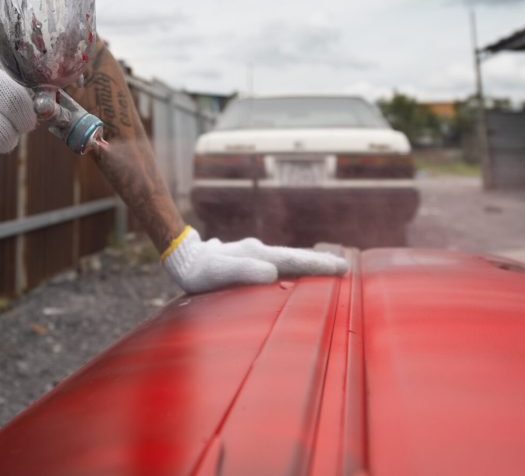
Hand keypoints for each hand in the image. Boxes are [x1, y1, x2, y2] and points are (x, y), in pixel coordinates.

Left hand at [162, 227, 347, 294]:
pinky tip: (288, 273)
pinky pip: (272, 263)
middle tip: (343, 268)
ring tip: (323, 271)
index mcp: (257, 255)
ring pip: (284, 259)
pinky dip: (287, 267)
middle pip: (294, 257)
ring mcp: (251, 254)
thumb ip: (244, 271)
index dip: (319, 265)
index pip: (294, 260)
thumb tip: (272, 272)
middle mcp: (258, 251)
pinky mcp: (244, 259)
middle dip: (318, 263)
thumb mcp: (218, 272)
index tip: (343, 268)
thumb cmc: (199, 270)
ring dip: (304, 264)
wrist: (180, 256)